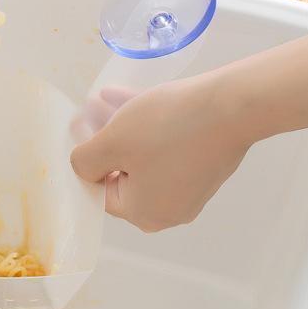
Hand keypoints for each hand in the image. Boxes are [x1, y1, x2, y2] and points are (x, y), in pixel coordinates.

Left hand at [71, 75, 249, 231]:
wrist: (232, 106)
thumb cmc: (165, 129)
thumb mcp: (111, 143)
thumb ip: (85, 161)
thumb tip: (82, 169)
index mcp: (144, 213)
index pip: (101, 192)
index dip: (85, 159)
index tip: (75, 132)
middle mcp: (169, 208)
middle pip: (122, 172)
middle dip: (102, 139)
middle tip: (86, 113)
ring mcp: (190, 186)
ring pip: (143, 154)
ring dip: (120, 127)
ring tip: (100, 99)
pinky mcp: (204, 162)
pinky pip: (165, 145)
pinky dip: (145, 123)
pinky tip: (124, 94)